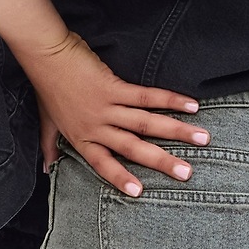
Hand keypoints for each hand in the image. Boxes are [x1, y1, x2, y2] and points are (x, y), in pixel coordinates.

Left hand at [27, 31, 208, 194]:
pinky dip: (171, 101)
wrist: (45, 54)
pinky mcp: (114, 87)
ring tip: (202, 139)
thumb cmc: (46, 86)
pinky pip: (147, 97)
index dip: (121, 178)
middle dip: (162, 162)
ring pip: (146, 124)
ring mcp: (106, 107)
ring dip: (177, 132)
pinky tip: (192, 106)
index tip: (140, 193)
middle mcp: (96, 127)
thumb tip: (46, 169)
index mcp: (82, 138)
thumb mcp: (46, 121)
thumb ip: (49, 145)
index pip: (104, 164)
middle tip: (187, 173)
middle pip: (133, 148)